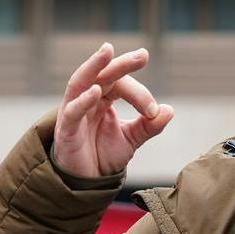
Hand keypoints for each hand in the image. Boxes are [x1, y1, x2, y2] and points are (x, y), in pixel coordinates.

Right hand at [52, 43, 173, 177]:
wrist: (85, 182)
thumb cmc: (103, 155)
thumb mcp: (131, 139)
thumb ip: (149, 126)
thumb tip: (169, 110)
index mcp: (103, 98)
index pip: (121, 84)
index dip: (140, 94)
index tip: (154, 111)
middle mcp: (87, 99)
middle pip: (102, 74)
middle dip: (122, 64)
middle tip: (142, 55)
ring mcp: (73, 112)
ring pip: (80, 82)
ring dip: (93, 66)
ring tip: (107, 51)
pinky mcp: (65, 130)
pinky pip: (72, 111)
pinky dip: (82, 101)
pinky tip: (96, 91)